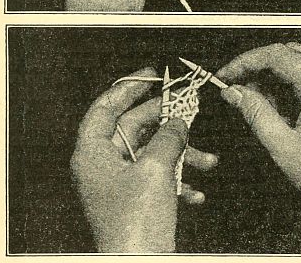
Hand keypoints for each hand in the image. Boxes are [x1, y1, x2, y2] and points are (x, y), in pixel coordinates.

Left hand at [71, 68, 217, 252]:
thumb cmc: (136, 225)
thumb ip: (168, 136)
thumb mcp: (156, 169)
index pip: (104, 108)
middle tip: (189, 109)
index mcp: (93, 154)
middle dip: (166, 122)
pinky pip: (158, 177)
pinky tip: (196, 190)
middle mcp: (103, 167)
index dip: (126, 88)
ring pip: (152, 153)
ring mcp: (119, 184)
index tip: (150, 75)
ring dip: (182, 155)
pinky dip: (179, 179)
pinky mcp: (135, 200)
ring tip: (207, 161)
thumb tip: (179, 120)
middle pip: (133, 129)